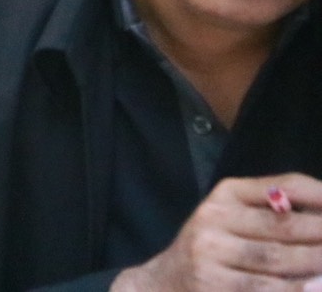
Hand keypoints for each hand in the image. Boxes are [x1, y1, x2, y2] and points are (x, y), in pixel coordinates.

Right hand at [112, 174, 321, 290]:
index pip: (284, 189)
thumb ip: (276, 211)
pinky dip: (296, 290)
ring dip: (316, 267)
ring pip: (277, 262)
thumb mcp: (235, 217)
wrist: (165, 284)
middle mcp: (213, 219)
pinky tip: (313, 288)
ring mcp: (210, 255)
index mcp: (225, 195)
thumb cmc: (215, 249)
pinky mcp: (213, 287)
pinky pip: (264, 290)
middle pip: (284, 228)